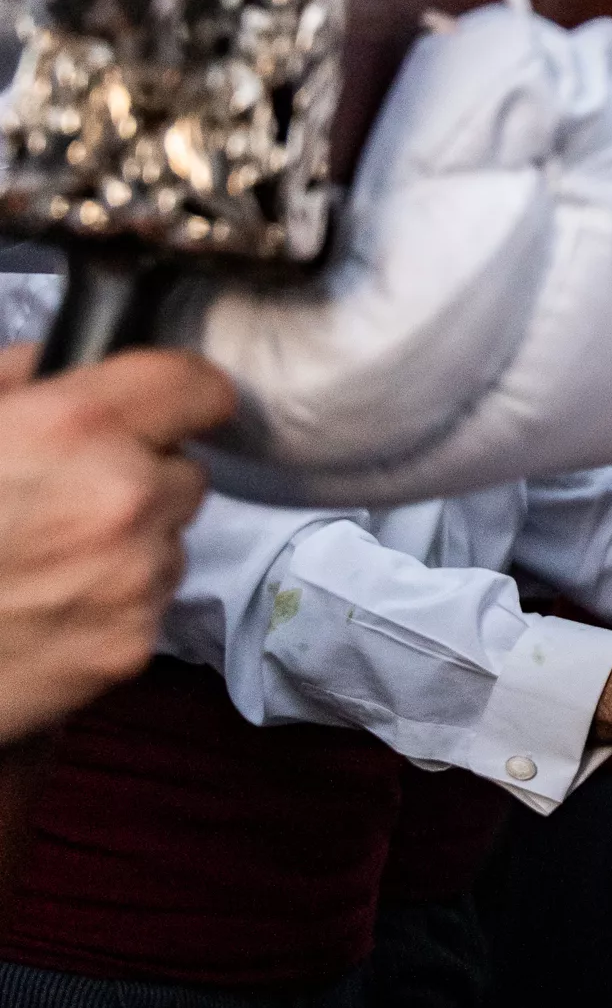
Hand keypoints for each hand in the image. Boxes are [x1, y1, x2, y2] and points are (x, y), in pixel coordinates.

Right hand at [0, 346, 233, 743]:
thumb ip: (17, 377)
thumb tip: (68, 362)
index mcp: (74, 428)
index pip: (196, 385)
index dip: (181, 393)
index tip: (168, 404)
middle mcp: (122, 498)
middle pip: (186, 471)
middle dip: (142, 477)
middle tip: (67, 497)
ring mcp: (133, 577)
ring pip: (171, 539)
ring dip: (130, 542)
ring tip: (46, 557)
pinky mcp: (131, 645)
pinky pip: (150, 601)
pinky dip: (113, 600)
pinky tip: (49, 604)